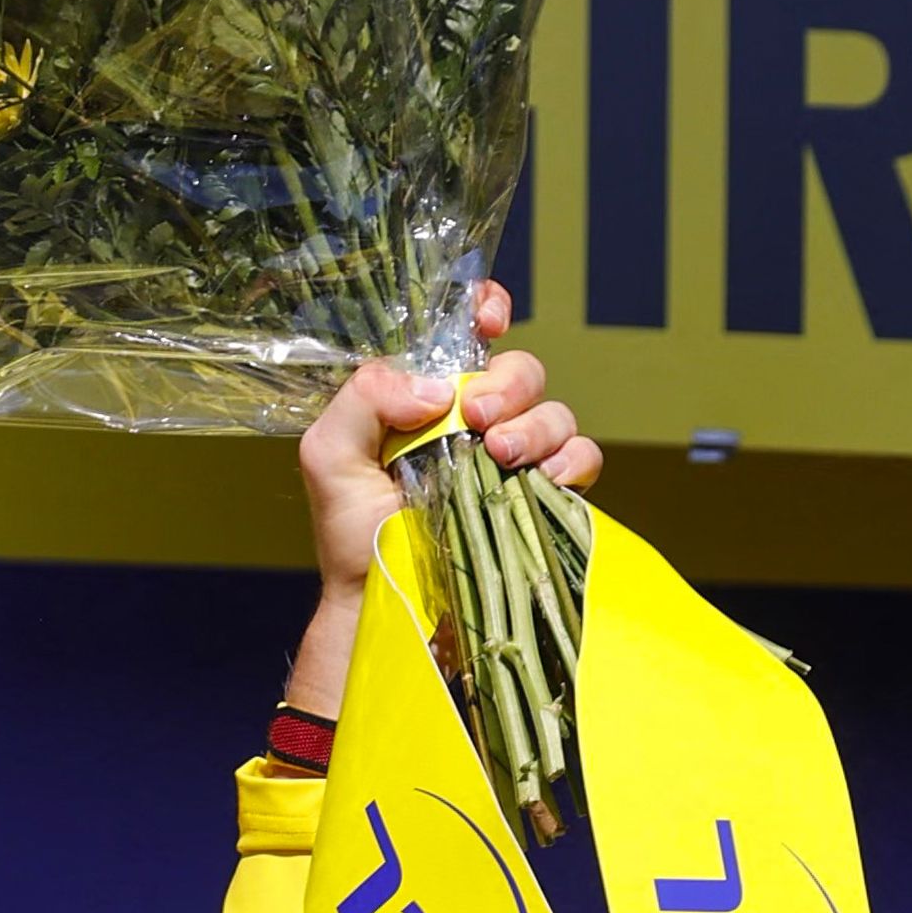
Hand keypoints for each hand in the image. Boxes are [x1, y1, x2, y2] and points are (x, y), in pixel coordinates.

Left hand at [279, 279, 601, 723]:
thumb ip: (365, 398)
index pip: (468, 335)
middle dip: (509, 384)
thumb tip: (438, 387)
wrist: (380, 600)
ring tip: (500, 456)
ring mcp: (514, 458)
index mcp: (430, 397)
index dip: (486, 312)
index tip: (490, 319)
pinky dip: (570, 463)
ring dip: (535, 426)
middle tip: (479, 417)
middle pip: (522, 370)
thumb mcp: (329, 455)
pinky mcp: (543, 496)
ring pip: (556, 411)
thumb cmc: (351, 531)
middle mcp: (477, 420)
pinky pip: (582, 459)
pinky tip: (538, 481)